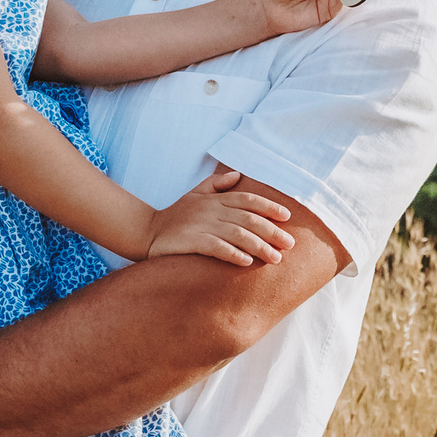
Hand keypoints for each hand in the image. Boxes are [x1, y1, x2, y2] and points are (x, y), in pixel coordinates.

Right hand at [146, 167, 296, 266]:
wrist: (147, 232)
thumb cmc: (175, 215)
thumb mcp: (194, 194)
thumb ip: (216, 184)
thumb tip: (237, 174)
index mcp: (215, 199)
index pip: (248, 199)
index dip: (269, 207)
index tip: (287, 216)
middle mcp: (211, 210)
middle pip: (248, 219)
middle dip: (272, 232)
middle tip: (290, 244)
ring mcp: (201, 226)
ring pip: (237, 235)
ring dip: (259, 246)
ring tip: (275, 258)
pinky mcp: (191, 242)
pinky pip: (216, 247)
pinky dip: (233, 254)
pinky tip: (247, 262)